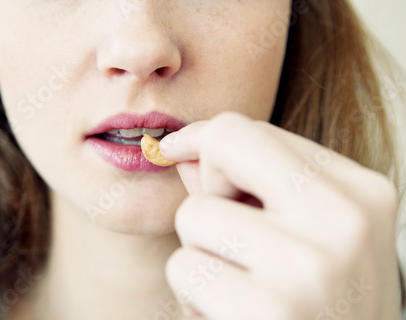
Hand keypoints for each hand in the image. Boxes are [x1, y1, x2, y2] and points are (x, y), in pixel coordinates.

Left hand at [161, 111, 400, 319]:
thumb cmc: (317, 305)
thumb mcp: (303, 236)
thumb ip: (246, 187)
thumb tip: (184, 151)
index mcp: (360, 194)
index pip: (251, 131)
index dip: (204, 140)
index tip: (180, 151)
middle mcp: (345, 221)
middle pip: (224, 146)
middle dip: (207, 182)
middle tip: (229, 227)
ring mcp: (309, 268)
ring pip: (194, 216)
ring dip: (202, 254)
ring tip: (242, 289)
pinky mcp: (268, 311)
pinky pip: (185, 269)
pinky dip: (195, 296)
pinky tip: (233, 316)